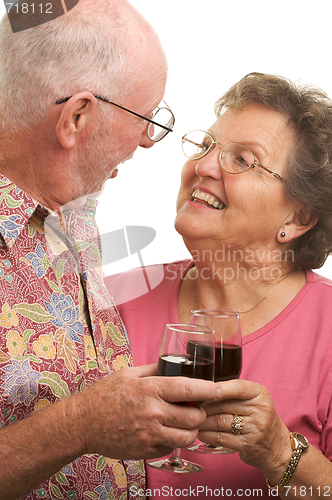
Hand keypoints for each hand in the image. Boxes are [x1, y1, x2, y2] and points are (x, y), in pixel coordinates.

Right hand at [70, 364, 221, 459]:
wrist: (83, 423)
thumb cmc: (105, 395)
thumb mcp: (129, 373)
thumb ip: (154, 369)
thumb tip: (175, 365)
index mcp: (150, 389)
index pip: (189, 388)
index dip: (209, 389)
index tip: (220, 388)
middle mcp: (152, 412)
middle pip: (194, 417)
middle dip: (201, 413)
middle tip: (197, 408)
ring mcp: (149, 434)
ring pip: (187, 438)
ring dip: (191, 430)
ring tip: (185, 422)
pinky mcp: (145, 451)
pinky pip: (171, 448)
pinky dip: (173, 441)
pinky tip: (166, 431)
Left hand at [198, 379, 289, 473]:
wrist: (278, 448)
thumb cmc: (260, 418)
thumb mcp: (254, 399)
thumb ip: (234, 392)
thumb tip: (205, 389)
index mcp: (260, 394)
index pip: (237, 388)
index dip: (218, 389)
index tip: (202, 390)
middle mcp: (260, 410)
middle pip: (224, 405)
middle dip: (205, 406)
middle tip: (193, 407)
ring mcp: (255, 428)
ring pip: (220, 421)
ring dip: (203, 421)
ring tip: (194, 420)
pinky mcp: (248, 445)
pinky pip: (221, 438)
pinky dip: (208, 435)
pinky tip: (201, 433)